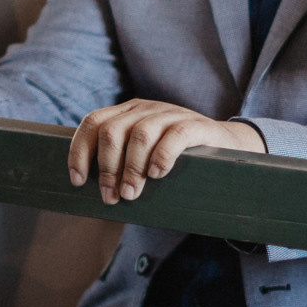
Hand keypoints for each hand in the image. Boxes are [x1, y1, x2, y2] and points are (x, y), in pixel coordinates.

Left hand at [69, 100, 265, 203]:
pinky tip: (158, 174)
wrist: (228, 147)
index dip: (80, 151)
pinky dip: (161, 156)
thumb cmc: (178, 159)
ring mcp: (170, 114)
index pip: (93, 122)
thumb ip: (121, 161)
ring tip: (132, 194)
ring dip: (131, 169)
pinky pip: (174, 136)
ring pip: (140, 134)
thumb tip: (93, 190)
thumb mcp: (144, 154)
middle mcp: (145, 109)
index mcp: (127, 113)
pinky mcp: (195, 124)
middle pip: (112, 131)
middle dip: (107, 168)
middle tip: (112, 197)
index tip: (78, 181)